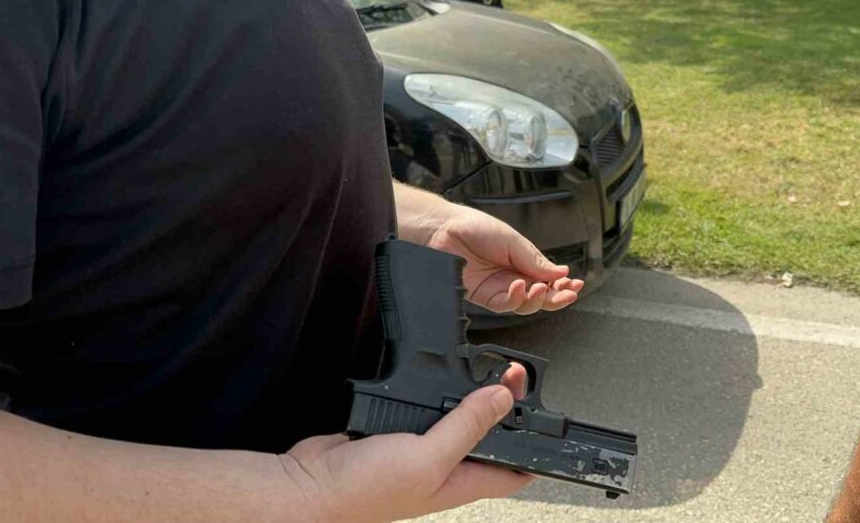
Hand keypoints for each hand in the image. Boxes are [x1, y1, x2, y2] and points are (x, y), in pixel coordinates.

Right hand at [283, 368, 531, 522]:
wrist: (308, 487)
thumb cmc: (364, 490)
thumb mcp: (428, 456)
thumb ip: (466, 426)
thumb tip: (503, 400)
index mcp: (462, 481)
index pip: (516, 468)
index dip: (538, 442)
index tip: (551, 410)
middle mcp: (445, 466)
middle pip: (488, 436)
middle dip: (504, 406)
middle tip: (516, 374)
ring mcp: (420, 449)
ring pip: (456, 418)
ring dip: (468, 394)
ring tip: (487, 369)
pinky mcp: (395, 431)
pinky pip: (423, 409)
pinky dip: (431, 391)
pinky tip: (435, 376)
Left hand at [426, 206, 584, 313]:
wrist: (442, 230)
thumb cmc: (472, 226)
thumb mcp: (512, 239)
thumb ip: (534, 259)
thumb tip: (559, 271)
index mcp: (520, 260)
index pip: (546, 278)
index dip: (561, 284)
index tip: (574, 284)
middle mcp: (510, 275)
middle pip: (539, 295)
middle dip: (556, 296)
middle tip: (567, 293)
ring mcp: (496, 287)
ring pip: (524, 304)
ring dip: (537, 299)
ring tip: (541, 289)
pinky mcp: (482, 296)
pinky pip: (504, 304)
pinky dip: (515, 298)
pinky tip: (520, 287)